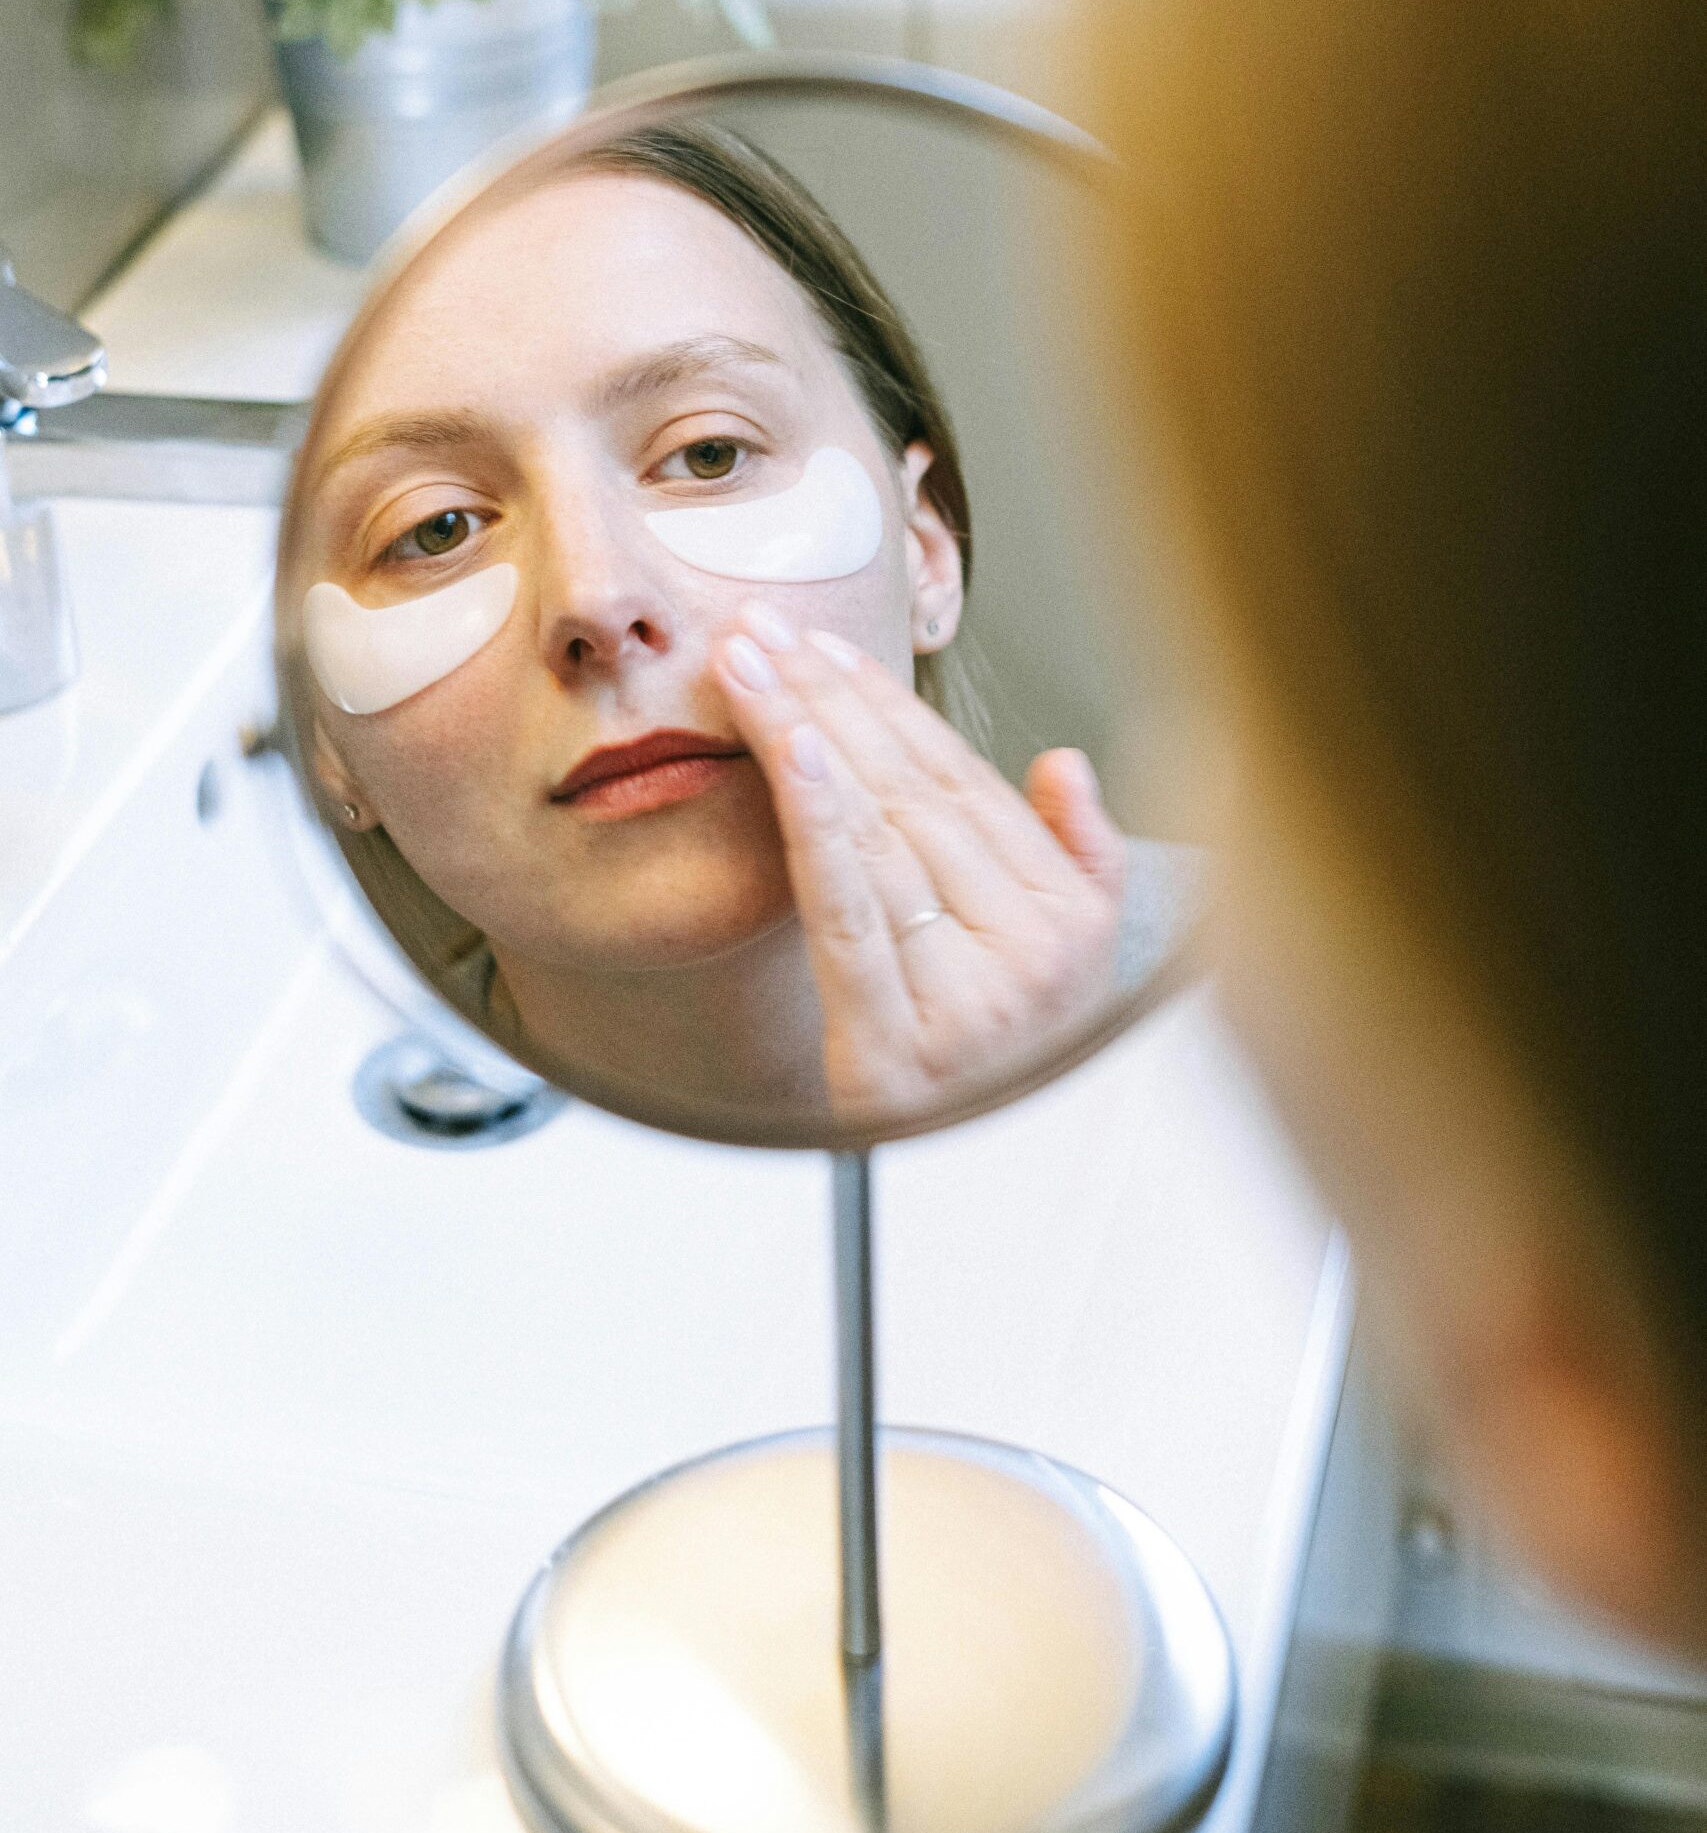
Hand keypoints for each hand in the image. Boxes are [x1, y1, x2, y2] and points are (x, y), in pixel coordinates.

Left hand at [713, 602, 1127, 1123]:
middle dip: (826, 699)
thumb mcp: (1077, 962)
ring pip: (874, 836)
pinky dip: (820, 820)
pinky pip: (851, 909)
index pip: (961, 784)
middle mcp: (1032, 953)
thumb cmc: (1001, 1067)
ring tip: (746, 667)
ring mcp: (971, 1001)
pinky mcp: (900, 1045)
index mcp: (1071, 920)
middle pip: (909, 797)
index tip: (823, 646)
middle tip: (758, 627)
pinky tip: (791, 752)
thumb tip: (1065, 764)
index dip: (885, 706)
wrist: (972, 1205)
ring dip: (801, 735)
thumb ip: (1081, 859)